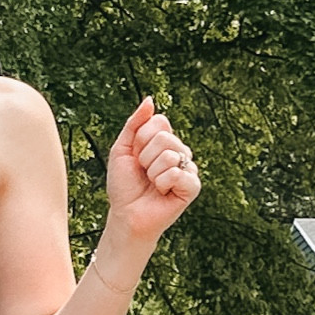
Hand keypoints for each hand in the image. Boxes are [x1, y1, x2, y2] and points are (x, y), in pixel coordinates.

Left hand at [104, 96, 200, 250]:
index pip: (159, 122)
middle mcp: (179, 151)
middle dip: (145, 157)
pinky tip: (162, 192)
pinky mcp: (192, 186)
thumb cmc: (124, 185)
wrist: (126, 215)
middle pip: (164, 137)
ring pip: (169, 155)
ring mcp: (188, 168)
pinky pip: (176, 173)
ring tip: (152, 184)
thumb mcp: (122, 149)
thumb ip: (134, 124)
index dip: (140, 140)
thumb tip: (150, 99)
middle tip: (144, 173)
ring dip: (152, 172)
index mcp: (164, 141)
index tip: (135, 157)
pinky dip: (162, 183)